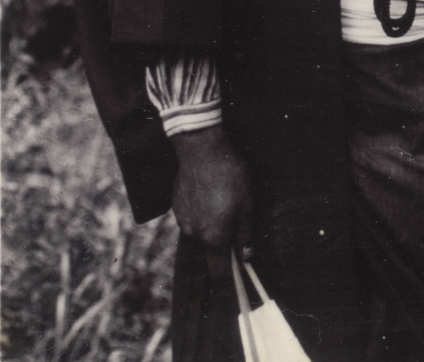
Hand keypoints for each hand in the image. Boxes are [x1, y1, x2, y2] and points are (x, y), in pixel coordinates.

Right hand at [169, 125, 254, 278]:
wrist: (200, 148)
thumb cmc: (229, 175)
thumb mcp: (247, 203)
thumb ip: (245, 234)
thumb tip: (246, 257)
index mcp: (213, 237)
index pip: (218, 272)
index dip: (228, 277)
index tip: (237, 274)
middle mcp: (194, 234)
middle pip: (209, 250)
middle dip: (222, 243)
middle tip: (234, 219)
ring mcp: (182, 220)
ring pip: (200, 232)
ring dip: (211, 224)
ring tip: (221, 199)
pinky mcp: (176, 206)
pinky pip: (191, 217)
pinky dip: (200, 212)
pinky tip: (208, 192)